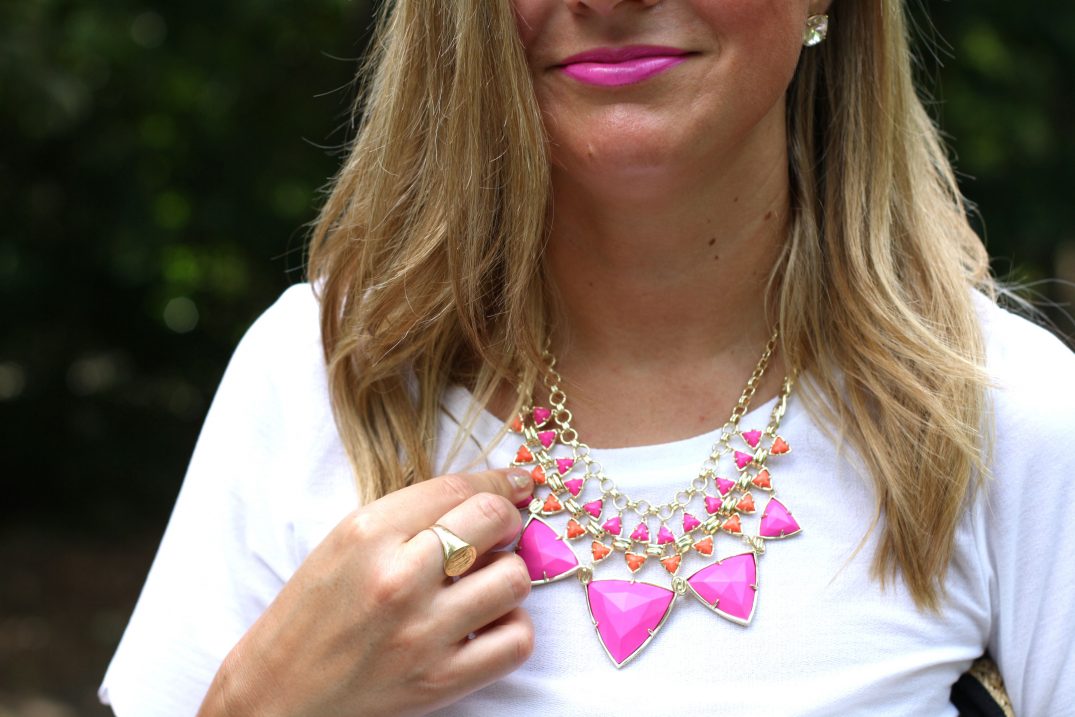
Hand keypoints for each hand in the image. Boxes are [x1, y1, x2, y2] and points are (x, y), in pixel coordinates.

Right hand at [197, 468, 535, 716]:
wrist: (278, 694)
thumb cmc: (311, 614)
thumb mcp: (345, 543)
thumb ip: (410, 517)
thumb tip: (488, 496)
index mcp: (367, 534)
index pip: (457, 488)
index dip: (499, 480)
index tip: (518, 484)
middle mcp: (398, 578)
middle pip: (493, 520)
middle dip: (507, 519)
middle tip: (500, 531)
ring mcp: (422, 632)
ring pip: (513, 579)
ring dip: (507, 575)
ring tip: (484, 583)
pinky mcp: (440, 681)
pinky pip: (516, 640)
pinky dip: (512, 628)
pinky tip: (487, 624)